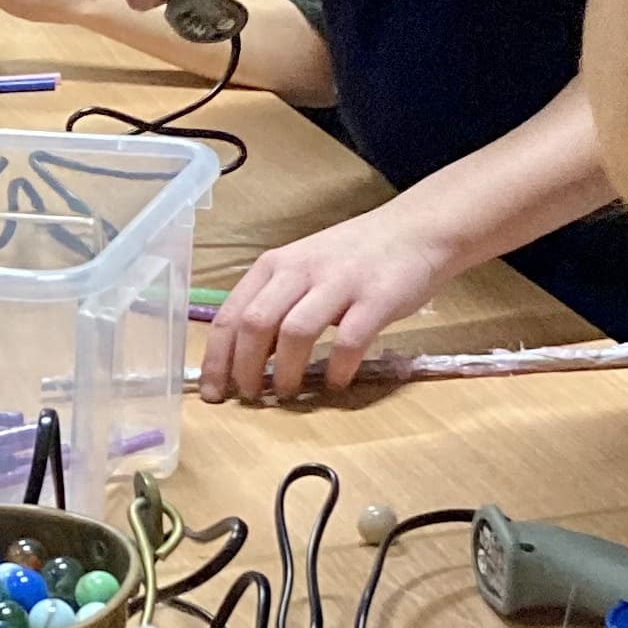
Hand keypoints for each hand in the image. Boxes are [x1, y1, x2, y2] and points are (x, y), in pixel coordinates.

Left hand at [199, 201, 453, 400]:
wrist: (415, 230)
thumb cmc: (352, 257)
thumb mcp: (303, 270)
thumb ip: (275, 305)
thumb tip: (246, 357)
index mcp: (274, 265)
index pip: (232, 314)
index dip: (217, 358)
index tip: (212, 392)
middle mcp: (300, 270)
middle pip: (255, 324)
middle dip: (244, 368)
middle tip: (249, 397)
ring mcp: (338, 283)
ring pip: (295, 332)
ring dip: (286, 371)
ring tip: (287, 394)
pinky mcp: (376, 299)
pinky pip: (348, 341)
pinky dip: (337, 369)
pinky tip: (336, 384)